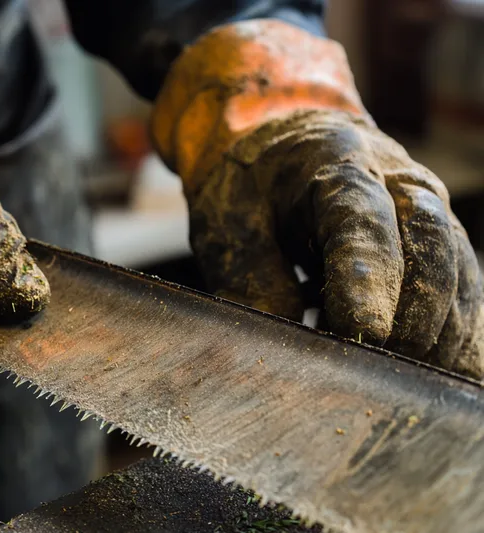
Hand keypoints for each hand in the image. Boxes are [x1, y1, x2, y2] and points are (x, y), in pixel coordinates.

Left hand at [150, 19, 482, 376]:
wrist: (282, 141)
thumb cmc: (251, 186)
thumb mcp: (230, 223)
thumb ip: (252, 281)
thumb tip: (285, 350)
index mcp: (336, 163)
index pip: (362, 222)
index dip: (366, 279)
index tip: (361, 333)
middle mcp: (399, 181)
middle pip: (430, 246)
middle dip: (412, 317)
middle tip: (382, 372)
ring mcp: (430, 208)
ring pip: (459, 271)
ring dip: (441, 334)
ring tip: (410, 386)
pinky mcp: (441, 239)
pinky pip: (465, 288)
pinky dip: (459, 333)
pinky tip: (444, 375)